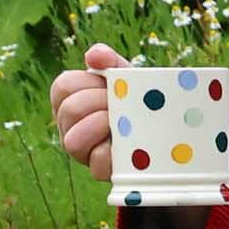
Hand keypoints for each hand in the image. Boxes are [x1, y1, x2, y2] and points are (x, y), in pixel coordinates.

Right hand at [48, 43, 124, 174]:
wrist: (165, 129)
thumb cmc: (135, 99)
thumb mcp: (124, 76)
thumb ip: (109, 60)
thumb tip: (94, 56)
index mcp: (69, 102)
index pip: (63, 87)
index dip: (88, 81)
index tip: (108, 84)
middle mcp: (69, 128)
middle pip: (70, 110)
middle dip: (100, 101)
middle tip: (119, 102)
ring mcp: (82, 153)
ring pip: (72, 142)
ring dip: (101, 125)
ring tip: (121, 122)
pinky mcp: (100, 172)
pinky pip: (98, 162)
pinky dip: (114, 151)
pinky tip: (130, 143)